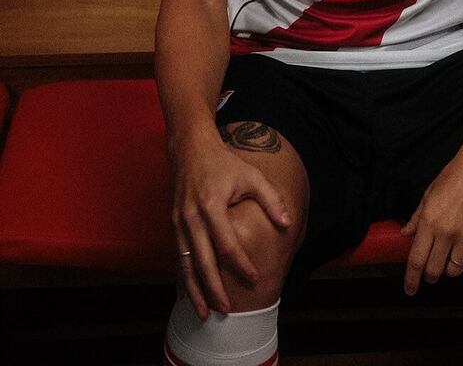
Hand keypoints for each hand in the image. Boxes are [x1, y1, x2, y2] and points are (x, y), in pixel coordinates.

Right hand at [170, 129, 290, 318]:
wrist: (190, 150)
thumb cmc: (225, 163)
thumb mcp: (251, 175)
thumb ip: (271, 199)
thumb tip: (287, 224)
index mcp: (212, 206)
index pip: (227, 244)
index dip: (241, 264)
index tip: (255, 279)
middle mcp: (191, 218)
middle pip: (202, 261)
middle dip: (213, 289)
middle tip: (225, 311)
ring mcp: (179, 223)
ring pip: (185, 264)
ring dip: (194, 290)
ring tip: (203, 314)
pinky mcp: (173, 225)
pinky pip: (177, 257)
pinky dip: (182, 278)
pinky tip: (188, 294)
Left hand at [401, 144, 462, 295]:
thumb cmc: (452, 176)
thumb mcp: (429, 193)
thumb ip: (417, 217)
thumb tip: (404, 234)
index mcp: (429, 221)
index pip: (416, 260)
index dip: (411, 280)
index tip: (409, 290)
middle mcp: (446, 232)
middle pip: (434, 270)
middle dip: (430, 276)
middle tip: (430, 273)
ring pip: (455, 270)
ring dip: (450, 271)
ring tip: (449, 262)